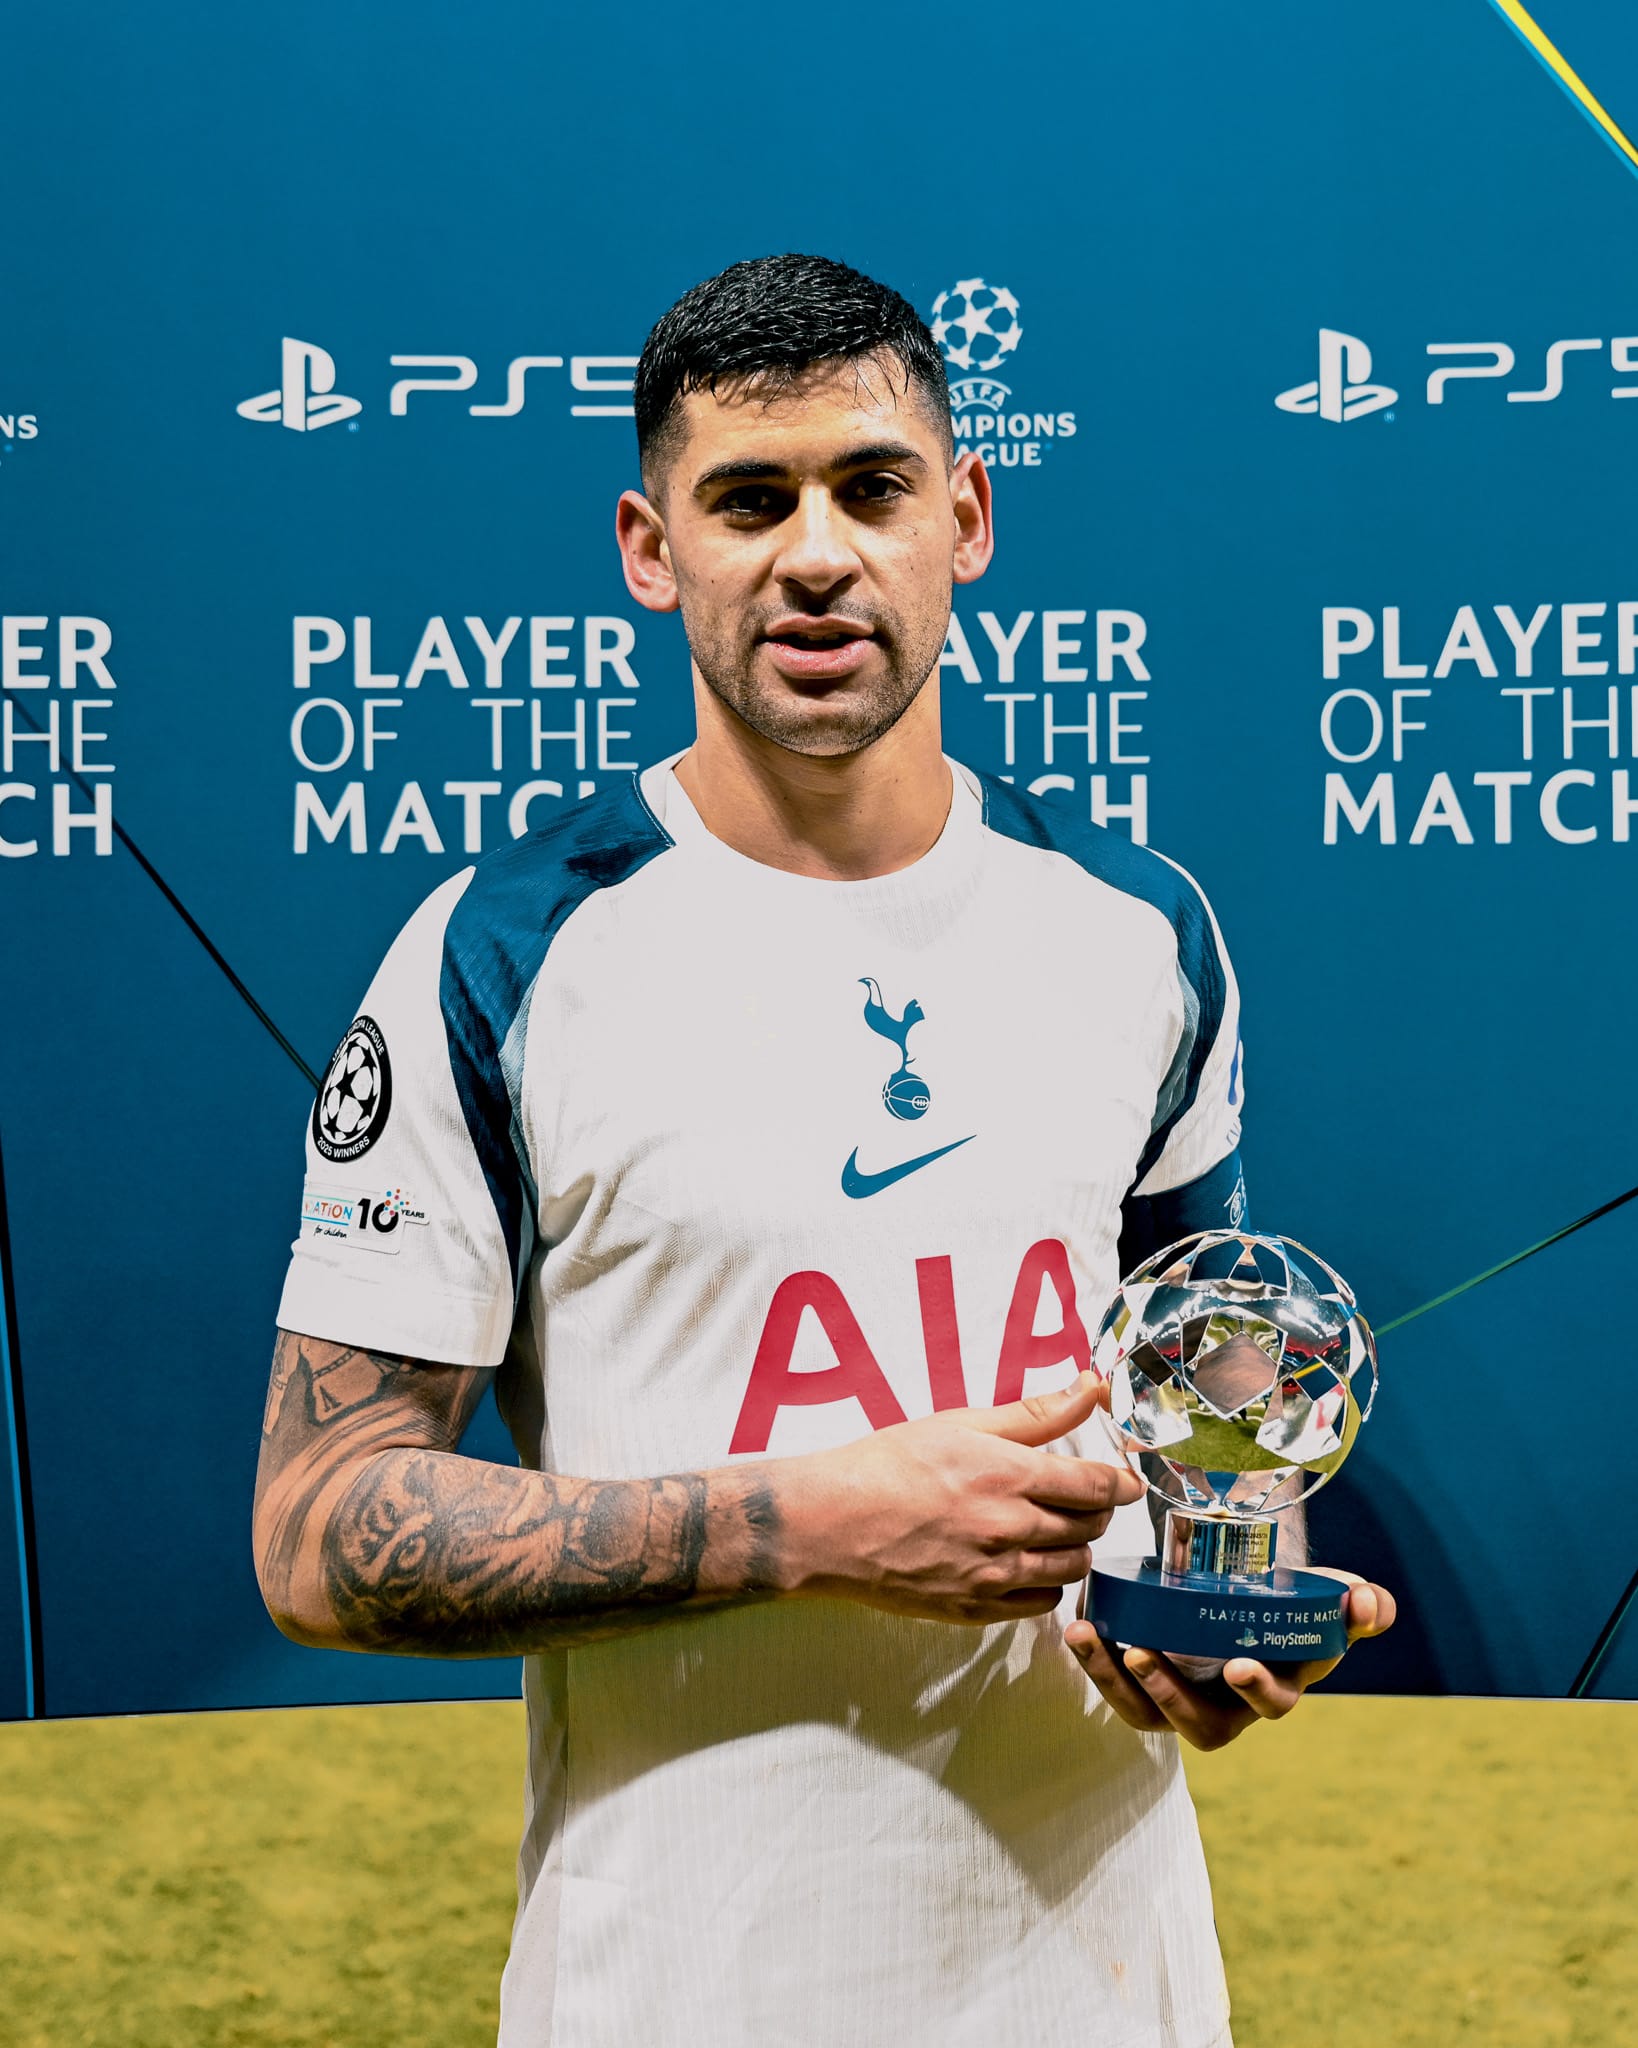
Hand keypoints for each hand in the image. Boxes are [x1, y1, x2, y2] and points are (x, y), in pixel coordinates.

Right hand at [782, 1372, 1144, 1624]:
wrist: (829, 1523)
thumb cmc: (887, 1464)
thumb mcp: (960, 1423)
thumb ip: (1035, 1412)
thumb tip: (1092, 1386)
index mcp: (1007, 1476)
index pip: (1097, 1487)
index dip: (1121, 1483)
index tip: (1125, 1480)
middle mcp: (1008, 1531)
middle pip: (1090, 1528)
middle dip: (1096, 1511)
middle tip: (1080, 1497)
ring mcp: (993, 1577)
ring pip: (1071, 1569)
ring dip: (1074, 1547)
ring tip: (1051, 1528)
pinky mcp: (975, 1609)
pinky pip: (1039, 1604)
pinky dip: (1044, 1582)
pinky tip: (1023, 1562)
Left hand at [1063, 1571, 1397, 1749]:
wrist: (1250, 1587)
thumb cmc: (1293, 1599)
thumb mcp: (1331, 1597)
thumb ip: (1364, 1604)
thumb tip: (1367, 1603)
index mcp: (1279, 1683)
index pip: (1273, 1702)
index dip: (1259, 1688)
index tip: (1240, 1663)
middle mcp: (1230, 1704)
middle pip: (1202, 1725)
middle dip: (1169, 1694)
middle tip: (1140, 1654)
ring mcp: (1185, 1697)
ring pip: (1147, 1713)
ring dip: (1112, 1680)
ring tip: (1088, 1638)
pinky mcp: (1147, 1681)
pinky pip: (1117, 1689)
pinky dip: (1093, 1663)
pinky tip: (1079, 1628)